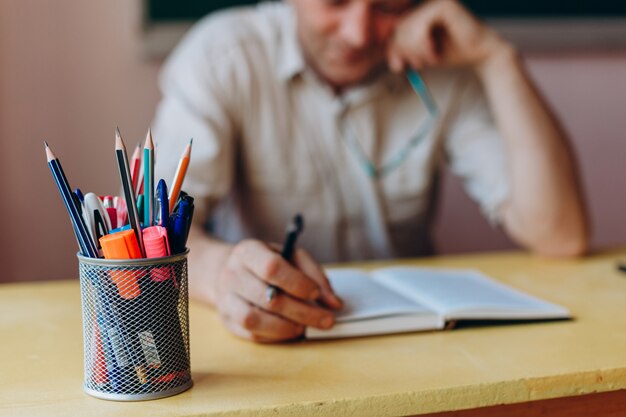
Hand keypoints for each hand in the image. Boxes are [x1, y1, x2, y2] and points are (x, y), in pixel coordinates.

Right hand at [215, 239, 342, 342]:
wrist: (228, 271)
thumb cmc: (266, 262)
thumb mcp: (290, 255)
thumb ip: (314, 275)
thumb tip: (334, 303)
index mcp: (248, 252)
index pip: (272, 268)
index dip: (298, 283)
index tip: (317, 294)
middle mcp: (232, 275)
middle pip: (269, 298)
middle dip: (304, 312)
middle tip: (327, 320)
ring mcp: (226, 300)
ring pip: (255, 321)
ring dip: (287, 327)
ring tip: (306, 326)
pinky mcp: (227, 322)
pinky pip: (253, 335)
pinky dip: (277, 336)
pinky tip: (291, 329)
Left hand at [387, 0, 510, 72]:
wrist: (479, 54)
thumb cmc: (451, 53)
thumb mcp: (420, 55)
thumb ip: (403, 52)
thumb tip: (391, 59)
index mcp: (419, 12)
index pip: (395, 29)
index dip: (393, 49)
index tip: (399, 67)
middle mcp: (425, 3)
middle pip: (399, 27)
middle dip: (404, 51)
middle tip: (417, 65)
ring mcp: (435, 2)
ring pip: (408, 27)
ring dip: (414, 50)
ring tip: (429, 60)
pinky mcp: (444, 5)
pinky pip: (421, 25)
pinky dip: (423, 44)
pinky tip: (434, 53)